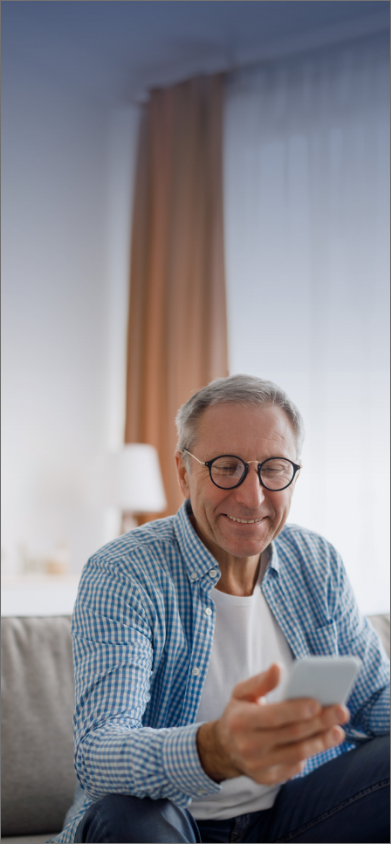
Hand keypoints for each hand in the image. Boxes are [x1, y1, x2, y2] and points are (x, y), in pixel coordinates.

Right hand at [197, 663, 349, 784]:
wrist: (223, 749)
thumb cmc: (238, 714)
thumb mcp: (242, 693)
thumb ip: (261, 681)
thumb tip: (278, 667)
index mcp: (241, 721)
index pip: (273, 716)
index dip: (296, 710)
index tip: (318, 703)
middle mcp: (249, 746)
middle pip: (292, 734)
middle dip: (320, 722)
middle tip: (342, 712)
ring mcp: (258, 765)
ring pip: (298, 753)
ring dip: (322, 741)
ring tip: (338, 730)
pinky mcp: (267, 779)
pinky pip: (294, 766)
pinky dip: (309, 753)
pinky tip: (320, 742)